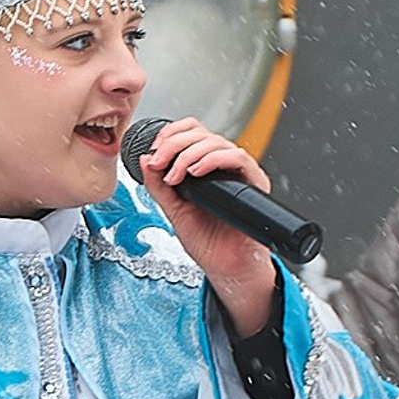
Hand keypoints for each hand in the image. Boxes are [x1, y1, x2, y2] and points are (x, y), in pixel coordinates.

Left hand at [132, 118, 277, 337]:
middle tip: (159, 163)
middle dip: (174, 144)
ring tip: (176, 175)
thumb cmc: (206, 241)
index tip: (154, 150)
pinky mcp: (253, 182)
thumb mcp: (173, 209)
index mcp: (204, 167)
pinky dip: (213, 159)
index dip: (171, 133)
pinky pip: (237, 157)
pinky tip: (195, 173)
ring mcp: (238, 173)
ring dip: (190, 154)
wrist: (225, 266)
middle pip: (201, 133)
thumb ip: (158, 186)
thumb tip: (145, 159)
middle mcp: (222, 166)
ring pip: (217, 142)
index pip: (191, 132)